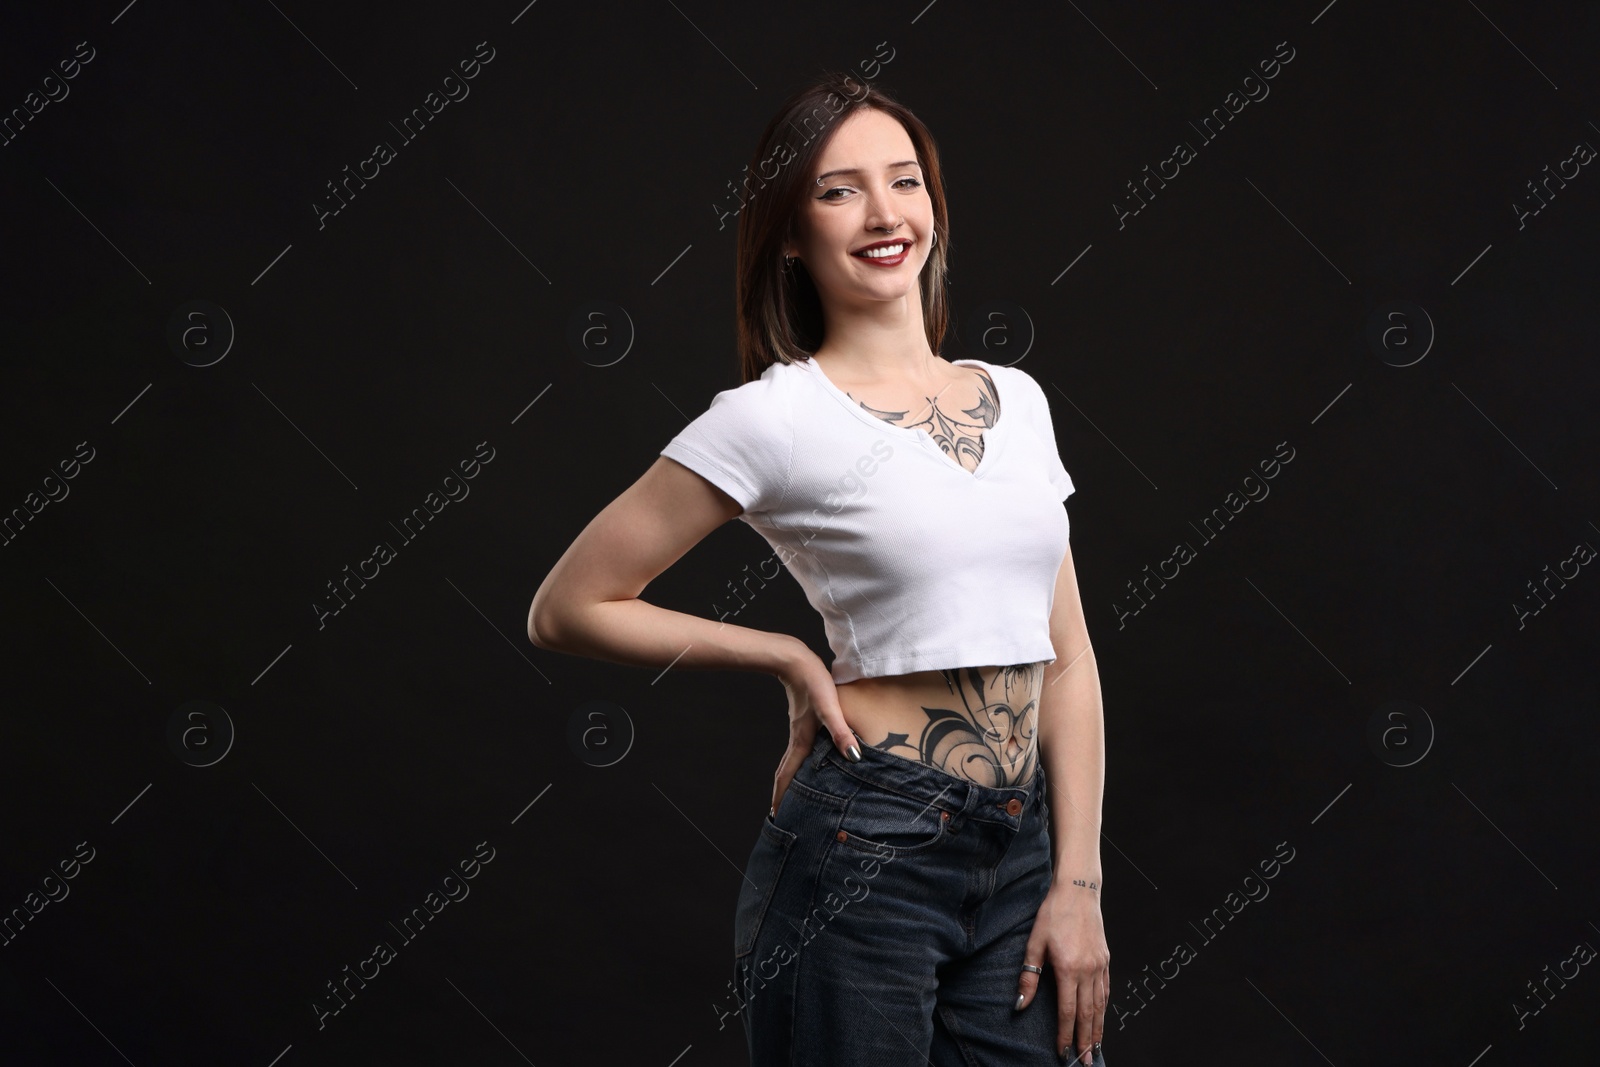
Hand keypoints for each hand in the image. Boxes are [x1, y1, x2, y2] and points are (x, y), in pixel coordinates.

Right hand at [769, 645, 858, 815]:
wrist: (794, 659)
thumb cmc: (812, 681)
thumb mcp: (829, 707)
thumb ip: (840, 732)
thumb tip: (853, 757)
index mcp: (801, 740)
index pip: (787, 775)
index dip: (782, 796)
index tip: (776, 816)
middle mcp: (798, 738)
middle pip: (786, 772)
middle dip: (784, 793)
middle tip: (783, 813)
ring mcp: (799, 729)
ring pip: (793, 760)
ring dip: (791, 778)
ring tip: (795, 794)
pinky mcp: (803, 720)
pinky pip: (800, 749)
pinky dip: (800, 762)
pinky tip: (812, 762)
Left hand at [1016, 882, 1107, 1064]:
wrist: (1078, 892)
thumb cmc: (1052, 915)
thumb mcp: (1034, 944)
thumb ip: (1028, 977)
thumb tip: (1019, 1005)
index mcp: (1069, 969)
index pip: (1067, 1011)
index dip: (1065, 1034)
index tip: (1062, 1051)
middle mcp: (1088, 971)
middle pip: (1088, 1014)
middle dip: (1086, 1041)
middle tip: (1085, 1063)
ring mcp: (1099, 966)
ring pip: (1100, 1005)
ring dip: (1099, 1029)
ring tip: (1096, 1049)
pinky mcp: (1105, 959)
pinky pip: (1106, 990)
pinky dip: (1104, 1008)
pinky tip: (1102, 1018)